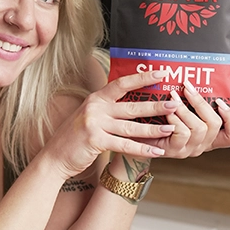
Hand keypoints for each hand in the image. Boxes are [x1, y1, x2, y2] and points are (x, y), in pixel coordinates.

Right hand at [45, 70, 180, 179]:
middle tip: (175, 103)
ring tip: (172, 127)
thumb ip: (107, 109)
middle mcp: (95, 108)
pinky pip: (124, 145)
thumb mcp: (89, 116)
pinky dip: (142, 149)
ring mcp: (95, 124)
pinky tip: (157, 150)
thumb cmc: (75, 138)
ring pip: (131, 126)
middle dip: (155, 105)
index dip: (142, 77)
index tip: (161, 73)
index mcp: (96, 99)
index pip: (122, 83)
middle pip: (131, 105)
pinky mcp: (95, 141)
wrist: (54, 157)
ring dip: (153, 128)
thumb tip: (133, 104)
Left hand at [150, 80, 229, 158]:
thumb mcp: (181, 113)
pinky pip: (182, 133)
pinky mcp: (174, 151)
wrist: (136, 140)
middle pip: (215, 125)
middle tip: (188, 87)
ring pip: (199, 128)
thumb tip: (193, 81)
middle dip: (201, 102)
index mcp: (208, 137)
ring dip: (185, 109)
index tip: (221, 101)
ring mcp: (188, 150)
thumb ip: (192, 104)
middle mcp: (201, 145)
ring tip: (173, 96)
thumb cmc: (157, 123)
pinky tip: (167, 111)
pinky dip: (175, 119)